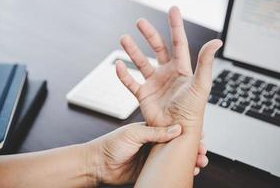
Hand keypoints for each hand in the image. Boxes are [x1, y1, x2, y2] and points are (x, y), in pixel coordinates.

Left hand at [86, 122, 207, 184]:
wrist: (98, 164)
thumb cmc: (111, 144)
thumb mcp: (133, 134)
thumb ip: (155, 132)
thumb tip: (176, 129)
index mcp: (150, 131)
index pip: (173, 130)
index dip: (187, 133)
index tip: (200, 136)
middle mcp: (154, 143)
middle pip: (178, 145)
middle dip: (192, 148)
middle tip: (203, 152)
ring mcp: (153, 157)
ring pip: (175, 158)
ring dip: (189, 160)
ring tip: (200, 163)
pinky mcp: (150, 169)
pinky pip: (168, 170)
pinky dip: (179, 171)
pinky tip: (189, 172)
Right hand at [116, 6, 222, 130]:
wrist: (177, 131)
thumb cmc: (192, 110)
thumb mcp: (200, 84)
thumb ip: (206, 62)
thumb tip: (217, 41)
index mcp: (181, 69)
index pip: (178, 42)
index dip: (176, 25)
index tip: (173, 10)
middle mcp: (167, 74)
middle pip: (157, 48)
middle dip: (149, 34)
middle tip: (140, 22)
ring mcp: (154, 83)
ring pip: (140, 62)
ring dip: (132, 50)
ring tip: (123, 38)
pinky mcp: (143, 95)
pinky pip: (131, 82)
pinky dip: (123, 74)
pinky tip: (117, 65)